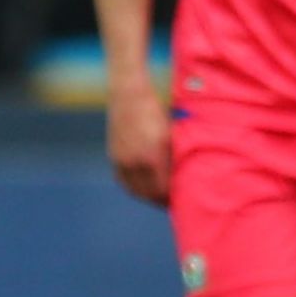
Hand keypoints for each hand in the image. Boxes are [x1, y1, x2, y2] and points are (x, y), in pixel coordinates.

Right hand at [107, 87, 171, 206]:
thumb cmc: (155, 109)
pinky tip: (142, 187)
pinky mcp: (113, 155)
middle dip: (160, 200)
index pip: (162, 190)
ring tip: (158, 197)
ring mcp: (121, 159)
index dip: (171, 198)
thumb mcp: (170, 133)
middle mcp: (134, 162)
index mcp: (151, 157)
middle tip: (171, 203)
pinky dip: (133, 187)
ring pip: (134, 189)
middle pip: (148, 193)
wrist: (128, 93)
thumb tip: (182, 176)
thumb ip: (174, 156)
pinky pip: (123, 179)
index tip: (180, 201)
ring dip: (146, 195)